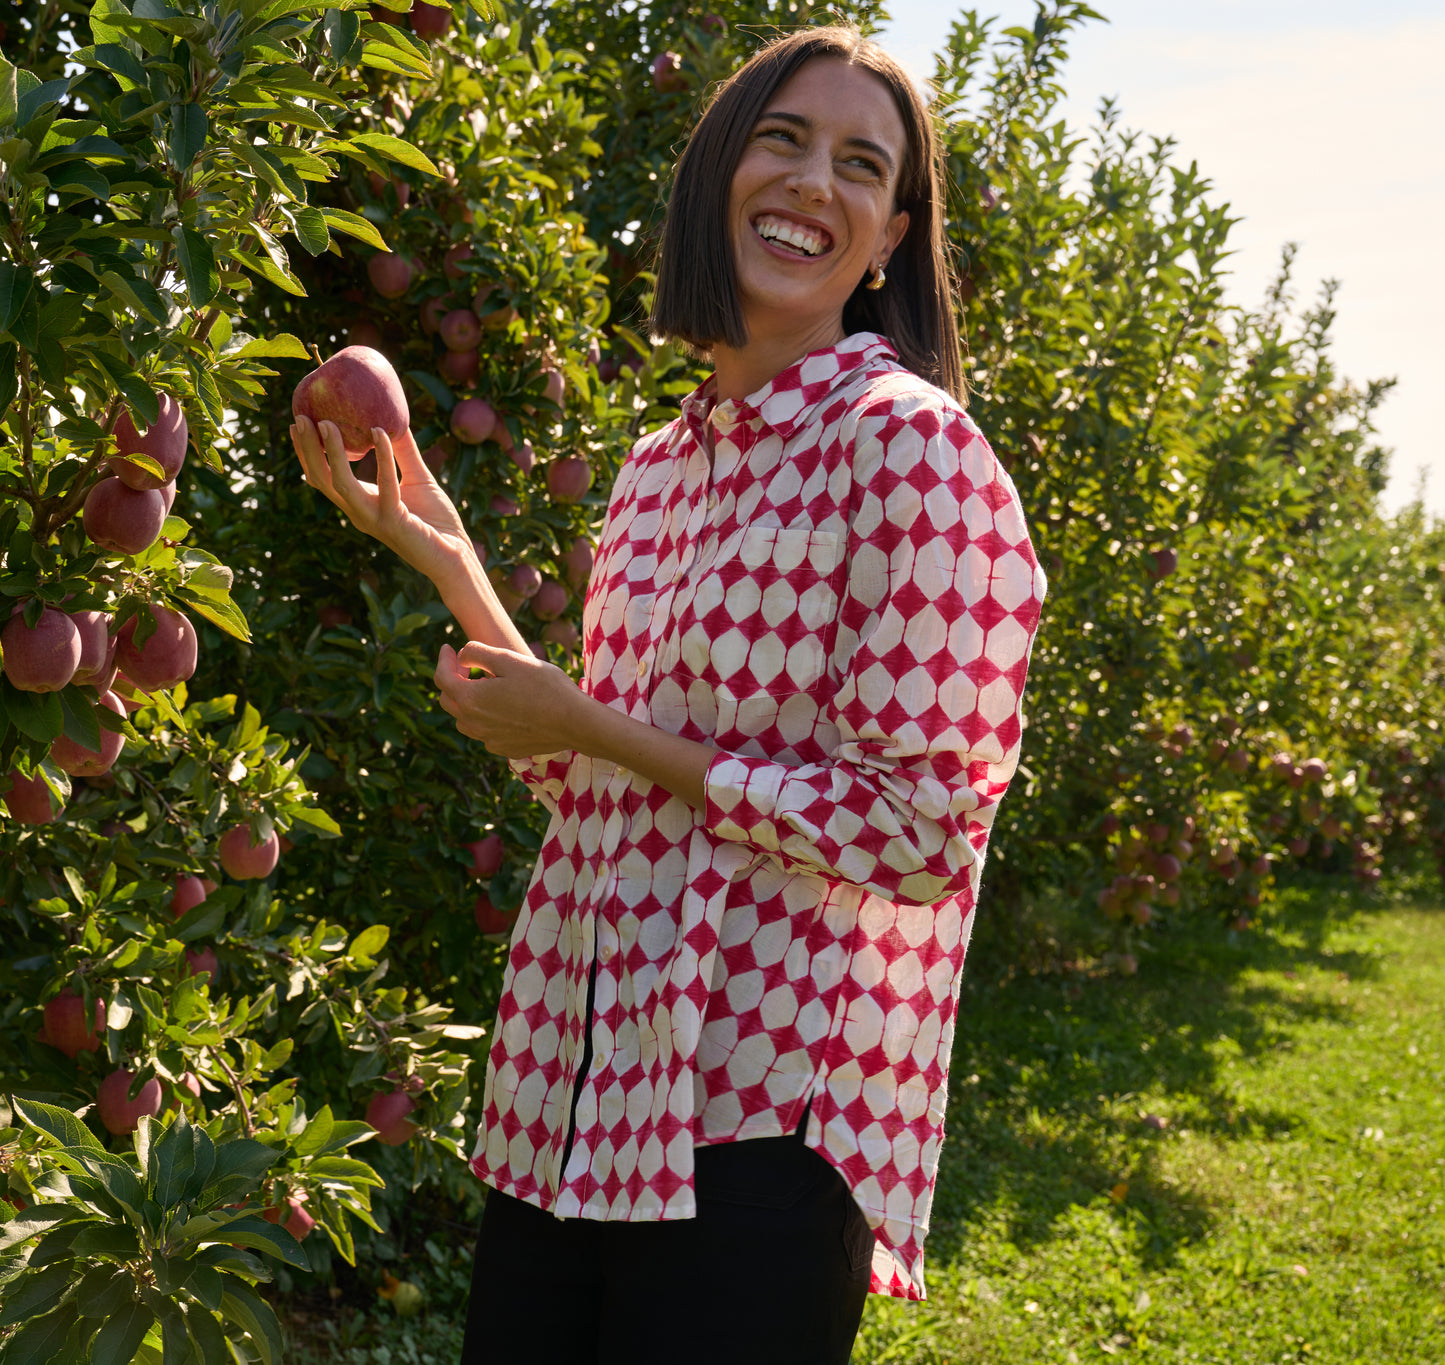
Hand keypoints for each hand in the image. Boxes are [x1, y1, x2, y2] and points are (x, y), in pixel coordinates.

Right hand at [290, 415, 473, 582]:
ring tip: (327, 423)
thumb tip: (394, 419)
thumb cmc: (437, 521)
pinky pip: (385, 486)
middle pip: (323, 480)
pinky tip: (380, 433)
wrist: (456, 555)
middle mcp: (359, 513)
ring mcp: (374, 519)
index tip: (300, 422)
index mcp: (360, 503)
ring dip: (333, 453)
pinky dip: (382, 457)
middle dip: (308, 450)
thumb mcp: (417, 478)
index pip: (324, 478)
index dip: (308, 453)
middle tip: (302, 418)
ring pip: (341, 485)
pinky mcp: (394, 522)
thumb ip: (404, 452)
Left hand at [434, 641, 582, 757]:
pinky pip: (485, 732)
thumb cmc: (544, 686)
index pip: (442, 678)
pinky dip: (485, 718)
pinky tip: (504, 707)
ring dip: (466, 701)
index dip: (443, 659)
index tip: (448, 648)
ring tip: (485, 686)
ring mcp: (488, 739)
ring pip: (464, 719)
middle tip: (466, 666)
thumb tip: (462, 655)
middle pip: (448, 700)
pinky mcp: (504, 748)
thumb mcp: (509, 659)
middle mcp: (473, 723)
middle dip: (452, 680)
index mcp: (470, 699)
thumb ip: (477, 653)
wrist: (574, 722)